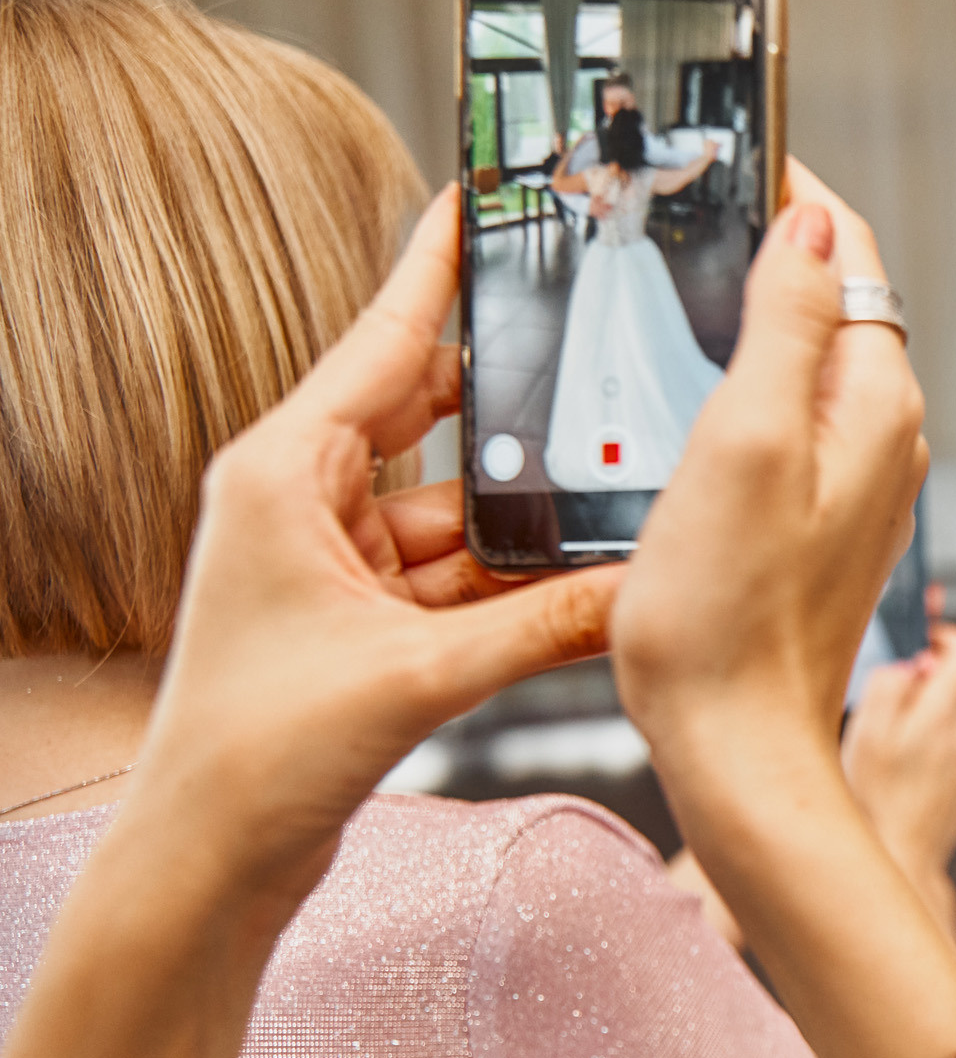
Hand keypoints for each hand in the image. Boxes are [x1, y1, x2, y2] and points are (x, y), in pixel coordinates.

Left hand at [5, 185, 619, 1057]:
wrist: (207, 861)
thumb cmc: (258, 756)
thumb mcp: (421, 676)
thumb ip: (544, 624)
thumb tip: (646, 585)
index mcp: (286, 471)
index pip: (385, 338)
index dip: (440, 266)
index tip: (485, 196)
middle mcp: (305, 500)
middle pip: (438, 418)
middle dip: (520, 410)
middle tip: (607, 371)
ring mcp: (333, 558)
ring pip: (461, 509)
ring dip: (526, 521)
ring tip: (613, 507)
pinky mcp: (361, 616)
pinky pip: (458, 574)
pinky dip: (512, 582)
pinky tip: (578, 587)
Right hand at [614, 161, 928, 767]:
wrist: (738, 751)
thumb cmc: (727, 616)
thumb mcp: (742, 443)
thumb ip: (786, 327)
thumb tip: (814, 232)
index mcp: (877, 405)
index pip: (852, 258)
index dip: (794, 197)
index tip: (732, 154)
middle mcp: (886, 440)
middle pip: (836, 306)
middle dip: (776, 249)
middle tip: (693, 205)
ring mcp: (858, 488)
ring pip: (812, 365)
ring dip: (760, 317)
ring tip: (684, 281)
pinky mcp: (821, 528)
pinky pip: (792, 424)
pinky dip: (749, 386)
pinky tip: (692, 396)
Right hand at [843, 623, 955, 874]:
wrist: (900, 858)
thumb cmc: (875, 800)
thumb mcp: (865, 733)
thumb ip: (889, 685)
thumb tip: (912, 662)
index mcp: (943, 715)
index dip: (949, 637)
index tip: (924, 640)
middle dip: (951, 664)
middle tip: (915, 672)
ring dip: (954, 697)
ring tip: (915, 711)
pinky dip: (954, 729)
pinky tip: (922, 748)